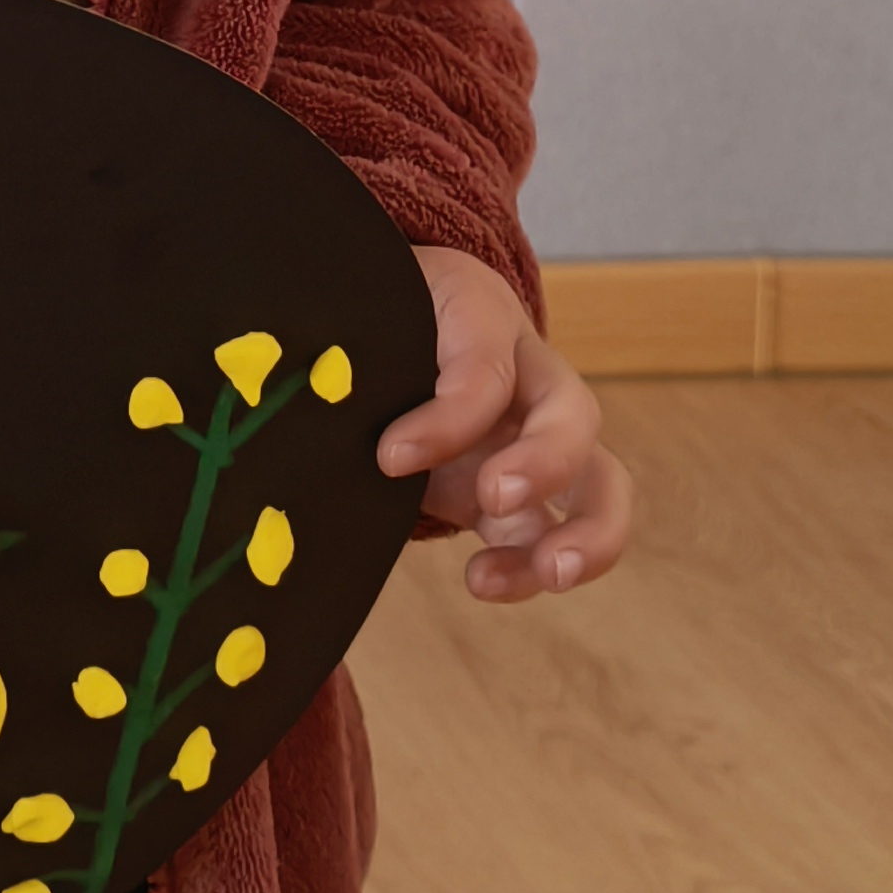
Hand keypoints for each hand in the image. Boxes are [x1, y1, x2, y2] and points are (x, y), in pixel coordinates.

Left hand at [377, 244, 632, 604]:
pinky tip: (485, 583)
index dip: (448, 417)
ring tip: (548, 572)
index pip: (486, 364)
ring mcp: (538, 437)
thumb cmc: (381, 311)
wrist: (400, 312)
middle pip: (574, 412)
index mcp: (481, 313)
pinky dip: (531, 567)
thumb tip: (291, 382)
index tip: (390, 457)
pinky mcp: (525, 490)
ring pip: (601, 481)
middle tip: (496, 497)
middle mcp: (529, 374)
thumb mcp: (366, 309)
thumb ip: (349, 345)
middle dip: (545, 461)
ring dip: (587, 534)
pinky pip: (553, 532)